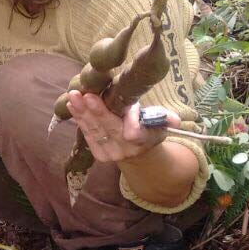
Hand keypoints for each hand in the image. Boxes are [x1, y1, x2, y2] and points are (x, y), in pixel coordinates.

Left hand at [66, 90, 180, 162]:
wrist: (138, 152)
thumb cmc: (149, 129)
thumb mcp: (161, 122)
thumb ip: (166, 119)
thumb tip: (175, 121)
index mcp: (145, 139)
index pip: (137, 132)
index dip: (133, 122)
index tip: (130, 112)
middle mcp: (127, 149)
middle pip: (110, 128)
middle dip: (97, 111)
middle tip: (86, 95)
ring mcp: (111, 153)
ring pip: (95, 130)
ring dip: (82, 112)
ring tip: (73, 96)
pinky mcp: (100, 154)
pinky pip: (88, 135)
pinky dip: (80, 120)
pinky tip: (73, 106)